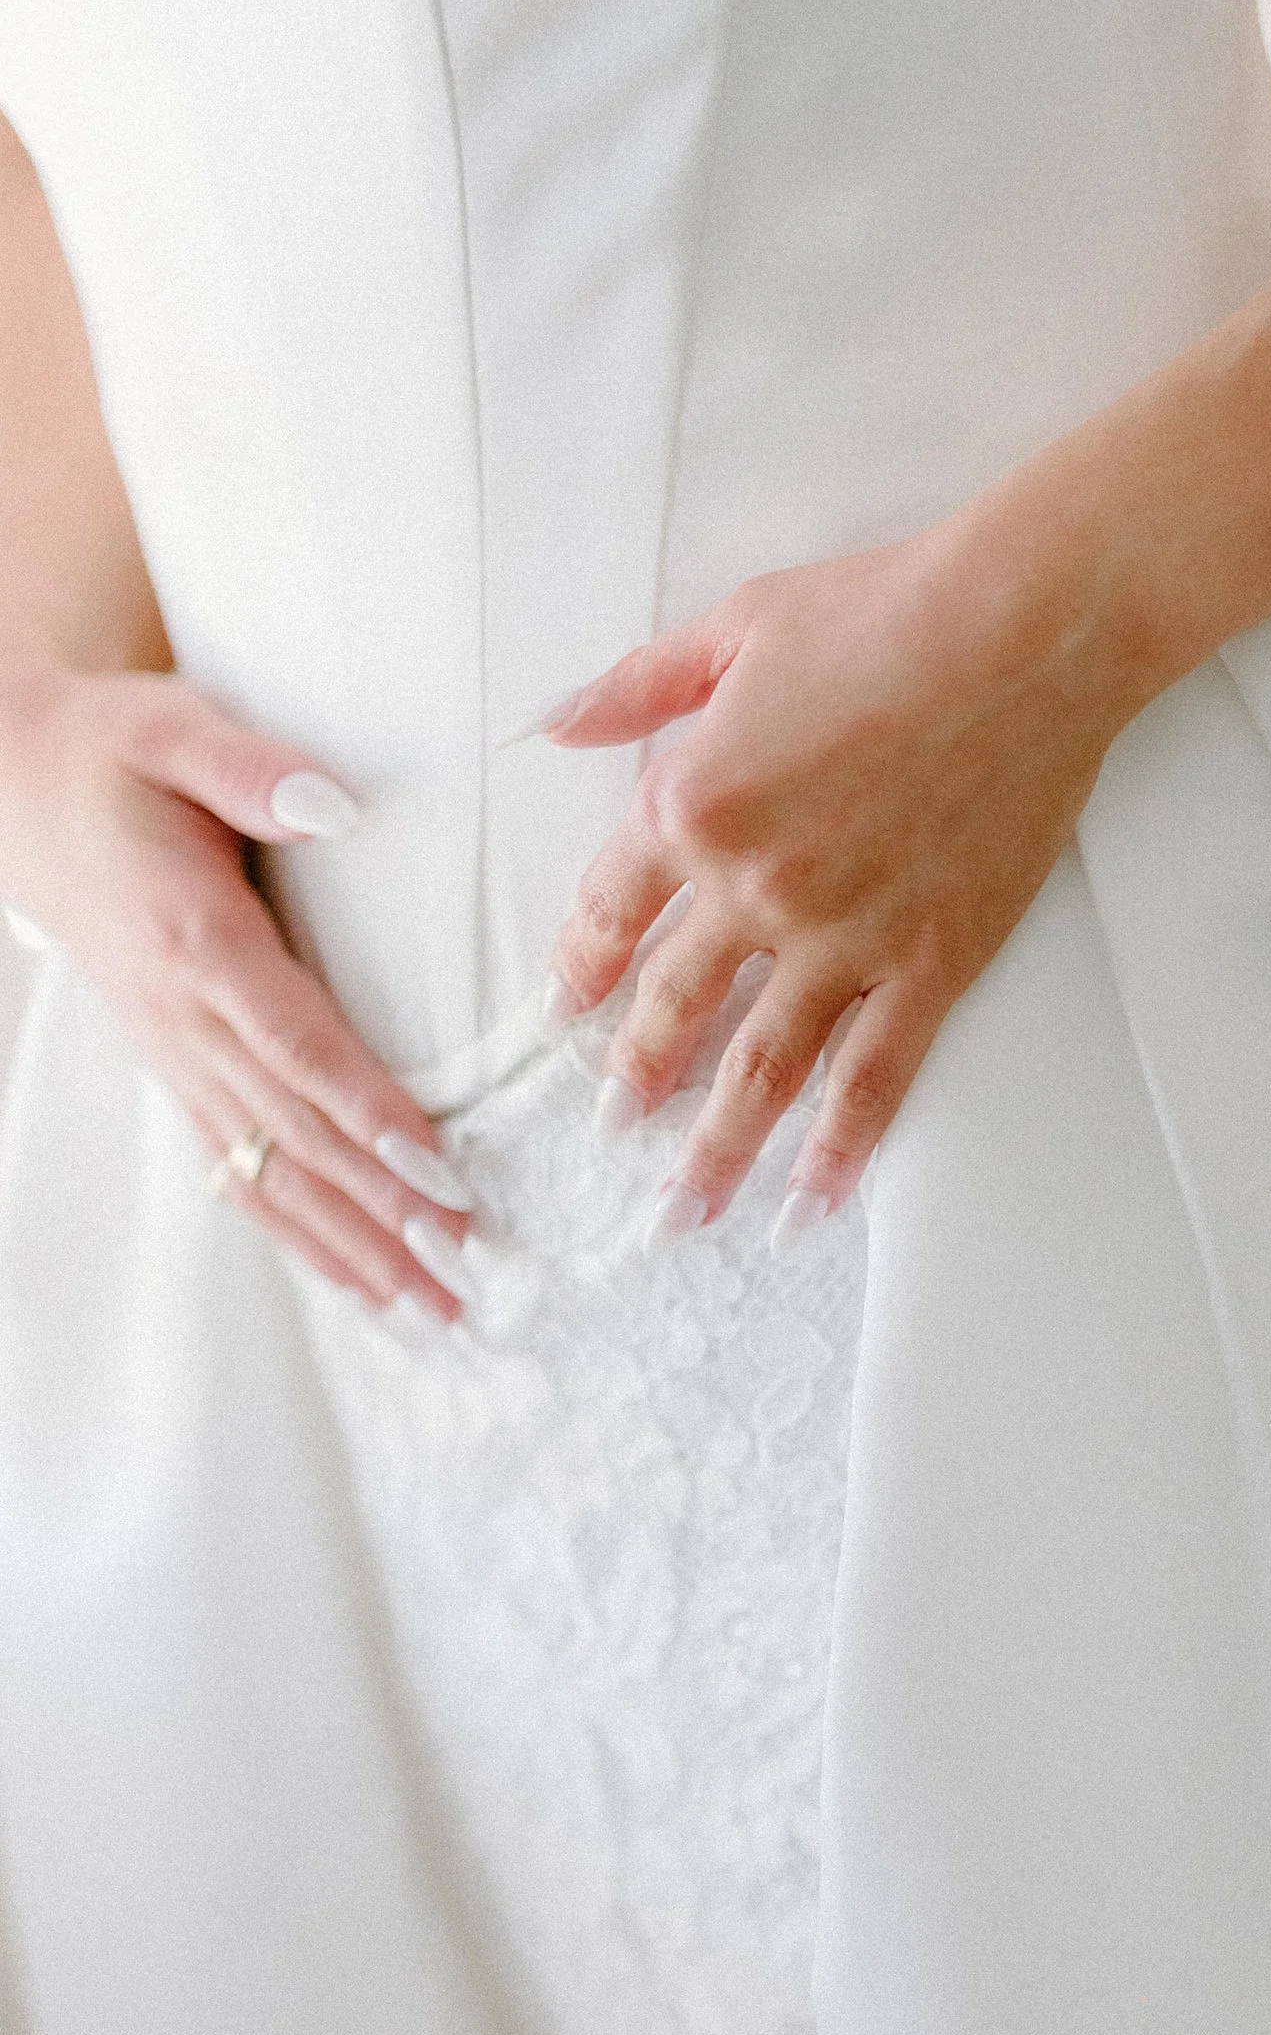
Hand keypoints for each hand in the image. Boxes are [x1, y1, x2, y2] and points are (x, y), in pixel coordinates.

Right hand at [0, 664, 476, 1315]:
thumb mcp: (172, 726)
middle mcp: (181, 1014)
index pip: (295, 1043)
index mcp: (194, 938)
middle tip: (462, 1272)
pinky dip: (296, 1229)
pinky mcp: (174, 1067)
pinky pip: (235, 1166)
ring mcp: (174, 1052)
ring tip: (427, 1308)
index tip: (435, 1174)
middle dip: (380, 1210)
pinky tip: (355, 1281)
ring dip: (347, 1245)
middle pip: (294, 1131)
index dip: (366, 1112)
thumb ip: (249, 766)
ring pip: (265, 1169)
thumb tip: (332, 804)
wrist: (21, 782)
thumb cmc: (114, 750)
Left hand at [543, 511, 1143, 1239]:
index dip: (583, 973)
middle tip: (613, 1133)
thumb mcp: (732, 626)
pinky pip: (874, 1077)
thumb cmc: (882, 611)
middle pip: (673, 1011)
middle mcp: (756, 890)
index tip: (570, 1019)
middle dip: (635, 1083)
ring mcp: (846, 939)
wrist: (1022, 634)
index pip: (610, 913)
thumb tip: (554, 726)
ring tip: (686, 1210)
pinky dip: (839, 1147)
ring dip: (717, 1149)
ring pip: (763, 1070)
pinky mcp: (931, 963)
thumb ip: (638, 688)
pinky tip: (811, 1198)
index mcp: (689, 805)